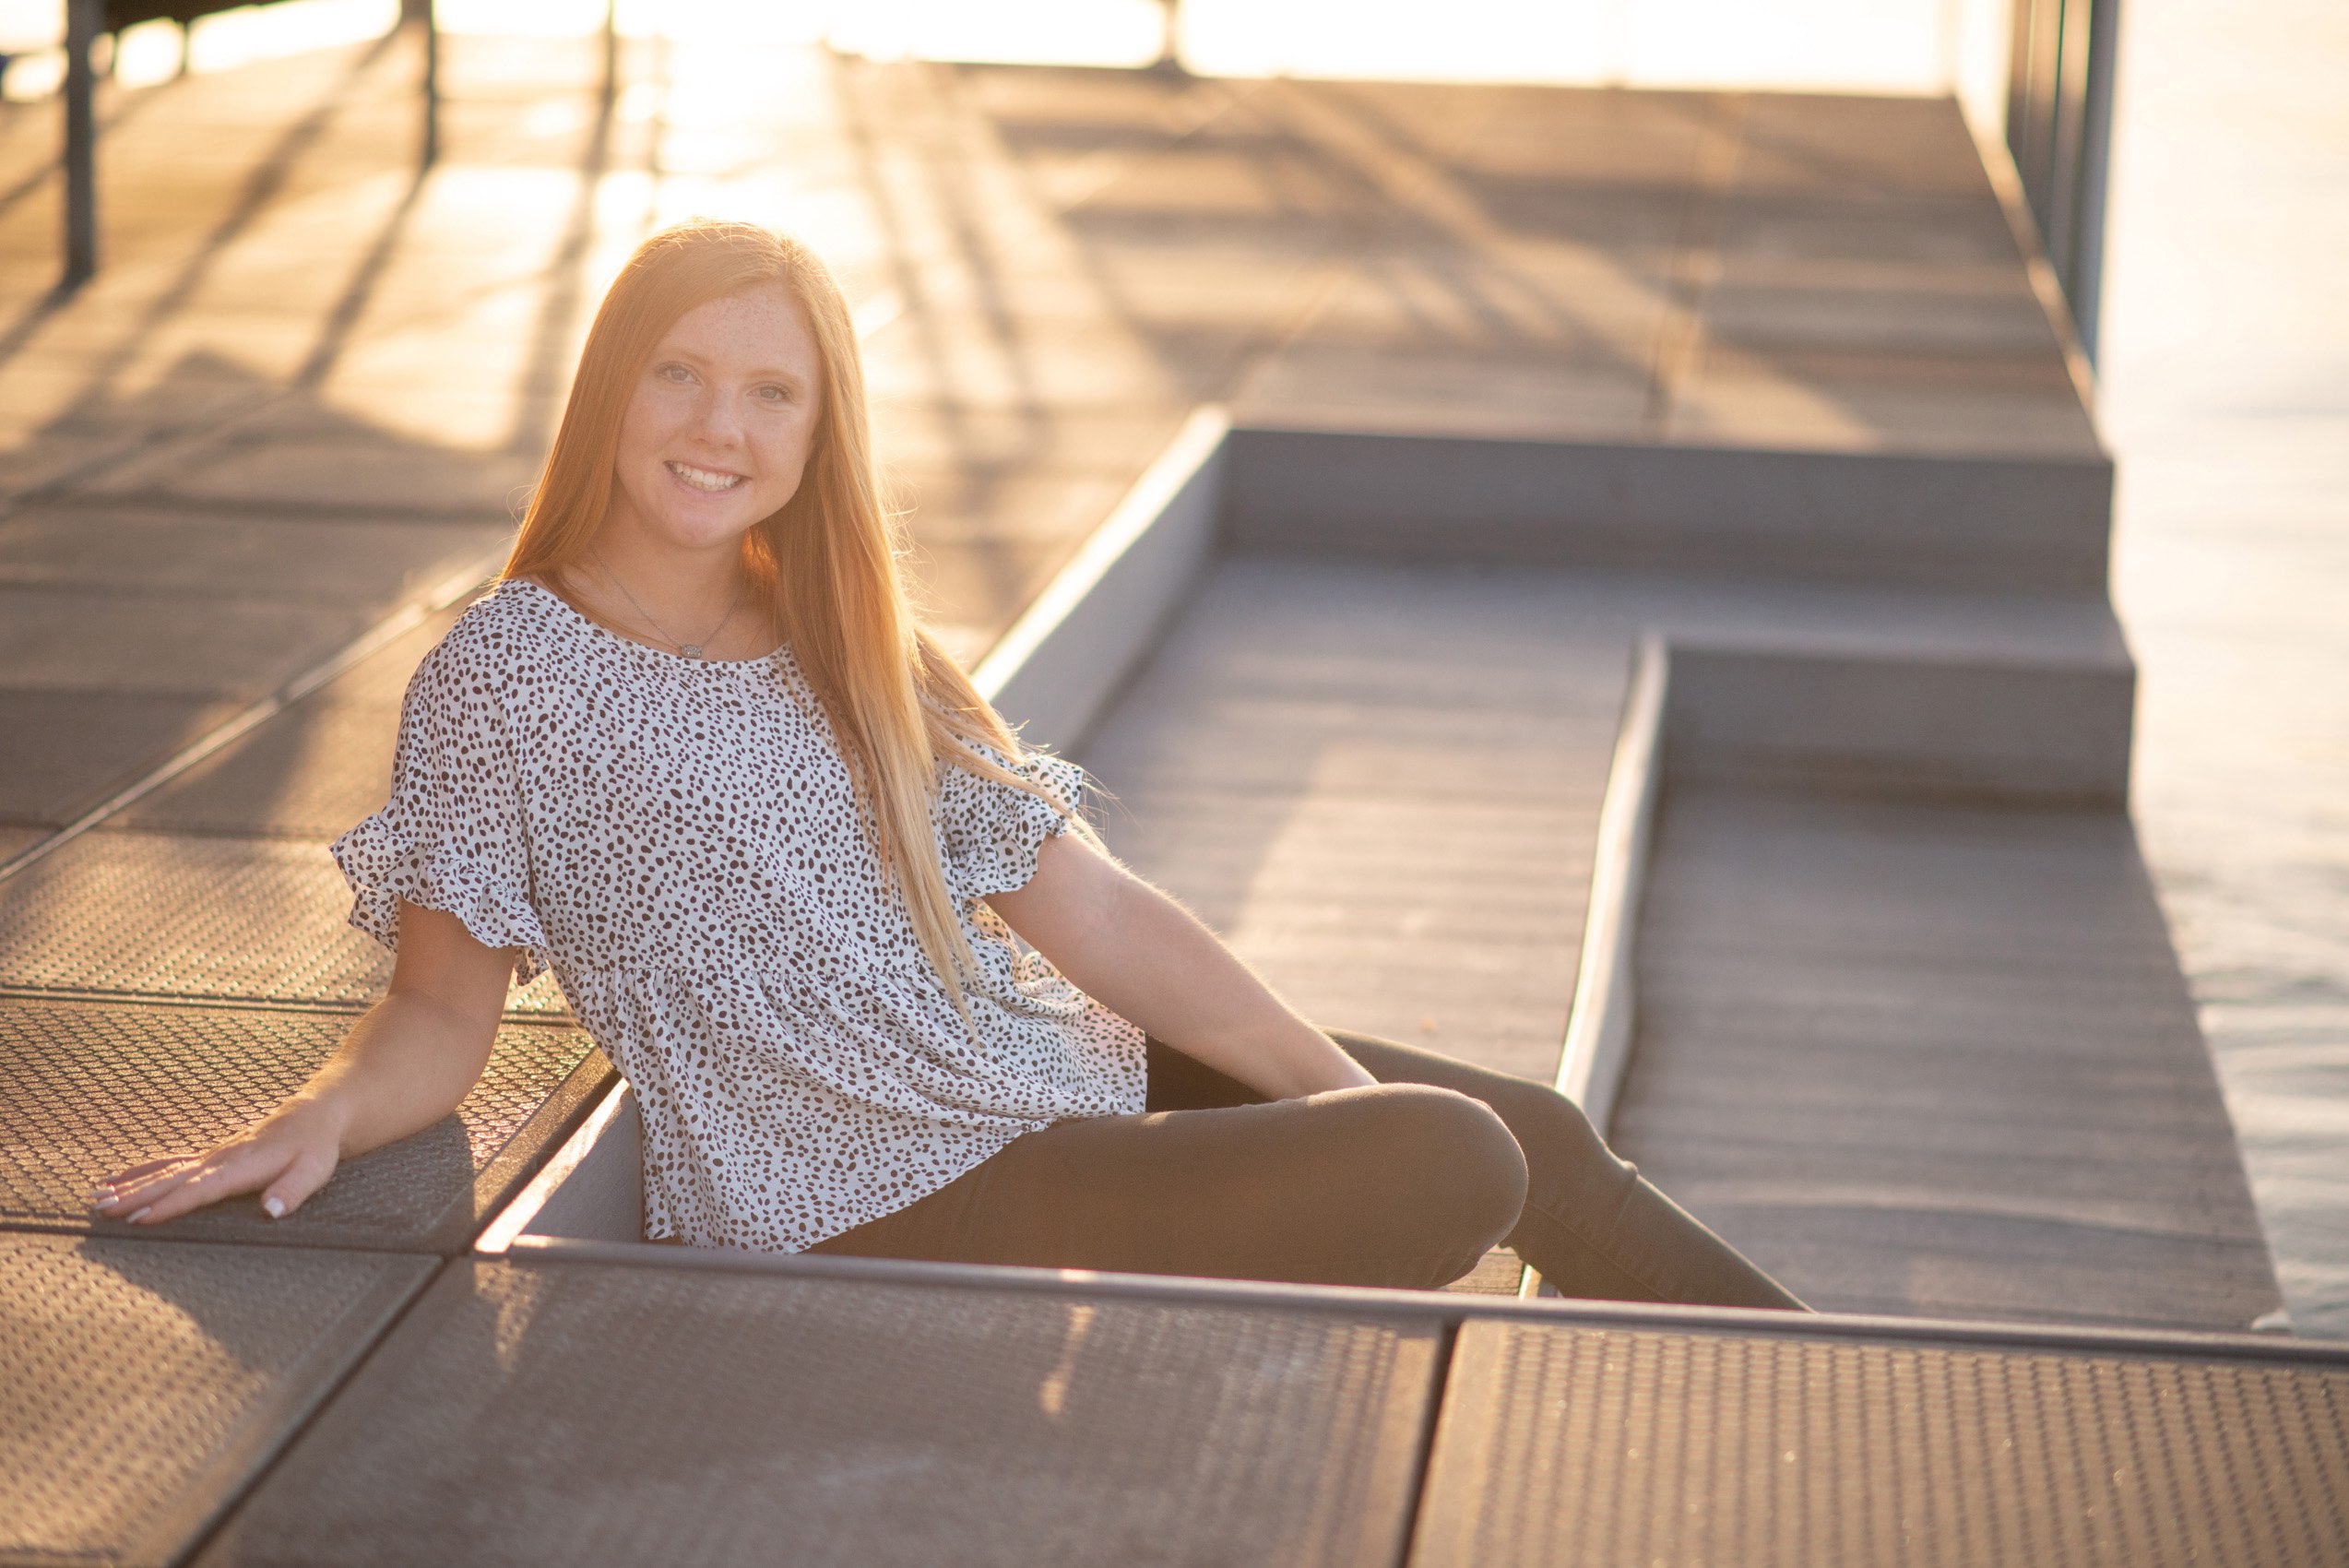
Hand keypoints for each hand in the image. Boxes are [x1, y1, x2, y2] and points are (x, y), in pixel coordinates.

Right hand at [91, 1096, 346, 1226]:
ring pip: (165, 1171)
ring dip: (131, 1185)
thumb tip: (272, 1211)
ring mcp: (213, 1155)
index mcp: (243, 1166)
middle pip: (172, 1179)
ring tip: (97, 1198)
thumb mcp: (315, 1170)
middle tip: (102, 1210)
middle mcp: (221, 1159)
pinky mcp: (211, 1155)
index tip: (141, 1219)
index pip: (202, 1189)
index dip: (172, 1204)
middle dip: (136, 1196)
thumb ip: (293, 1190)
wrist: (316, 1114)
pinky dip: (141, 1171)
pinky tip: (117, 1180)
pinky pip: (169, 1164)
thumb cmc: (316, 1147)